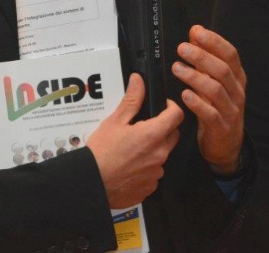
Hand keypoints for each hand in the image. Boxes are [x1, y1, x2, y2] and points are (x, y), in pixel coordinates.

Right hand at [87, 73, 183, 207]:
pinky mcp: (149, 188)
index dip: (172, 108)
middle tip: (143, 128)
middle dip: (163, 129)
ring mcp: (156, 173)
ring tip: (131, 150)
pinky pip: (153, 174)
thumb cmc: (101, 153)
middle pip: (172, 136)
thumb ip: (132, 100)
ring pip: (162, 156)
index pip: (177, 115)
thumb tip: (139, 80)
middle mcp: (160, 155)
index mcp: (153, 135)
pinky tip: (129, 167)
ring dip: (153, 150)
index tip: (163, 107)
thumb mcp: (114, 122)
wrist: (91, 184)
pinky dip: (145, 169)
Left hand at [172, 25, 245, 174]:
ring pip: (216, 90)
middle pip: (222, 70)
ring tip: (177, 68)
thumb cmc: (217, 107)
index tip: (197, 32)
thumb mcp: (213, 81)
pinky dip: (197, 103)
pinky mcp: (221, 127)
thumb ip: (205, 57)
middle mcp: (237, 91)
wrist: (226, 144)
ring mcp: (231, 110)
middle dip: (202, 57)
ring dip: (195, 77)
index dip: (215, 42)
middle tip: (182, 49)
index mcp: (236, 77)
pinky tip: (185, 95)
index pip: (230, 54)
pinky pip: (210, 114)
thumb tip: (195, 31)